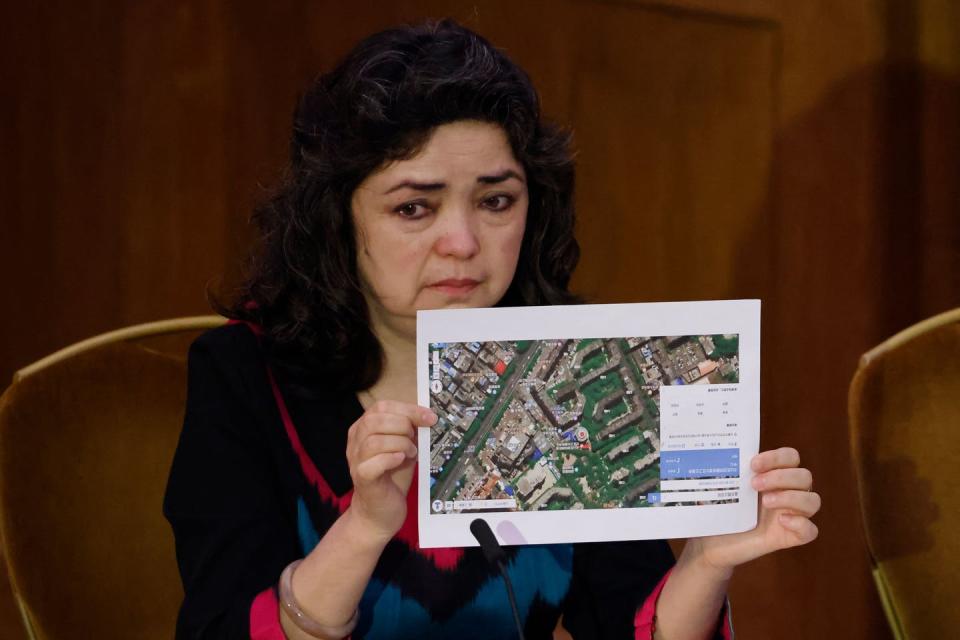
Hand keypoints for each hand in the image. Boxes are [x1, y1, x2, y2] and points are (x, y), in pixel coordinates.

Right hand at [345, 400, 436, 541]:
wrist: (380, 512)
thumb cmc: (392, 477)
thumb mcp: (403, 447)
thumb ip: (409, 431)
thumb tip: (427, 416)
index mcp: (364, 428)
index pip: (381, 407)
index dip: (407, 409)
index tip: (429, 416)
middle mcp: (355, 442)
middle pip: (374, 420)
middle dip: (403, 425)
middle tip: (416, 438)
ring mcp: (356, 460)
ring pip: (374, 441)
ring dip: (399, 444)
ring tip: (411, 453)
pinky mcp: (362, 478)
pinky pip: (373, 463)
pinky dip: (391, 458)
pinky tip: (401, 460)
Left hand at [684, 447, 820, 574]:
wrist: (711, 543)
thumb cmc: (719, 511)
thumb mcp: (723, 488)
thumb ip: (730, 471)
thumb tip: (719, 453)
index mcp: (772, 476)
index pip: (791, 457)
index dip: (777, 457)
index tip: (753, 465)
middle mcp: (786, 493)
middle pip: (804, 476)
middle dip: (781, 477)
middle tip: (754, 485)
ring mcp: (790, 516)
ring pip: (813, 501)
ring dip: (792, 497)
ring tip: (765, 502)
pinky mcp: (789, 537)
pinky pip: (811, 531)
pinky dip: (801, 524)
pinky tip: (781, 522)